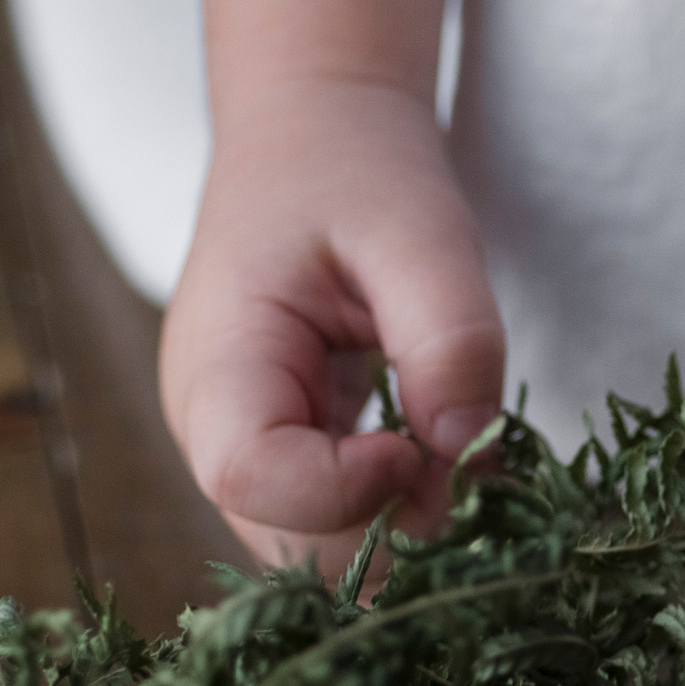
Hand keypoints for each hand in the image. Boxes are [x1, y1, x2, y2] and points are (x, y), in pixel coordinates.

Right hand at [159, 77, 503, 578]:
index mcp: (217, 364)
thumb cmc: (355, 167)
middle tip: (471, 458)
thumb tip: (472, 449)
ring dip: (404, 529)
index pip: (252, 480)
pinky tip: (446, 455)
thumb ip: (449, 337)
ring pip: (317, 553)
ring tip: (461, 449)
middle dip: (393, 528)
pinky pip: (337, 523)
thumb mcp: (420, 229)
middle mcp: (212, 428)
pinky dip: (403, 512)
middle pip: (288, 544)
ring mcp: (245, 450)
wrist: (315, 132)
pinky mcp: (286, 454)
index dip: (345, 490)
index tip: (422, 444)